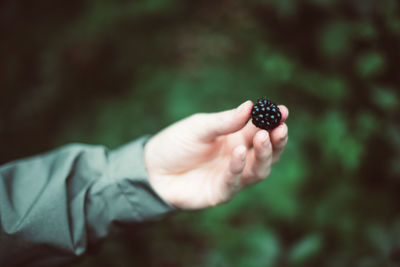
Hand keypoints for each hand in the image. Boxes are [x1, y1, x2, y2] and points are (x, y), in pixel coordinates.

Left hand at [144, 100, 288, 209]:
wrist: (153, 168)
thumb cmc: (177, 144)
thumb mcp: (200, 127)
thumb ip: (224, 121)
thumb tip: (250, 106)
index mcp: (236, 137)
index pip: (261, 129)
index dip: (274, 121)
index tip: (283, 111)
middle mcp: (239, 157)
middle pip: (267, 151)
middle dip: (276, 140)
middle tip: (280, 128)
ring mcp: (232, 176)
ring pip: (258, 170)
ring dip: (264, 155)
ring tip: (263, 137)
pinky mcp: (221, 192)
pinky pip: (234, 182)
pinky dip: (238, 168)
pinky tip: (238, 153)